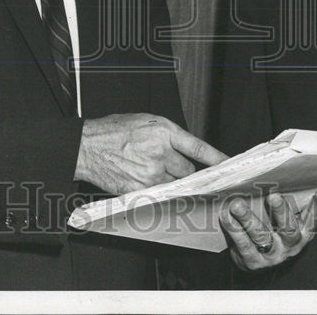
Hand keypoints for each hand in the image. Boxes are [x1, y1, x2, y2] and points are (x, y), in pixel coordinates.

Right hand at [75, 113, 227, 194]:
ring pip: (175, 184)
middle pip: (188, 171)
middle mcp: (160, 153)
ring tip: (150, 169)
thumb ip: (169, 136)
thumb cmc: (114, 131)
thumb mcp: (146, 122)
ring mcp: (150, 174)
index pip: (199, 148)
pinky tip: (143, 179)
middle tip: (166, 162)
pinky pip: (159, 194)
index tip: (230, 165)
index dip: (217, 158)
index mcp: (164, 132)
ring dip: (170, 180)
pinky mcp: (140, 190)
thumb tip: (186, 150)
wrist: (87, 146)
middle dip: (182, 169)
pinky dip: (157, 190)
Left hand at [220, 187, 316, 270]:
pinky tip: (226, 216)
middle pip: (288, 229)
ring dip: (248, 219)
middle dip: (281, 212)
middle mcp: (290, 245)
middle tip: (273, 196)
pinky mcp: (253, 262)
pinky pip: (243, 245)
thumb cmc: (272, 230)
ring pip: (261, 236)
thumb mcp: (285, 219)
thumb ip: (289, 201)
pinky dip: (234, 229)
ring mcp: (272, 255)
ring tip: (236, 204)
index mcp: (302, 232)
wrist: (256, 261)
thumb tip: (287, 170)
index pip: (312, 218)